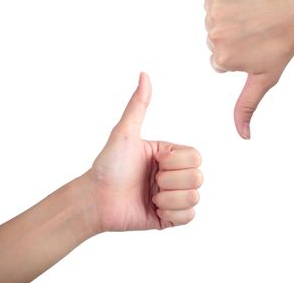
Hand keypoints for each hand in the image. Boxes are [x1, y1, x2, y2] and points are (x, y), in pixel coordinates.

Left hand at [85, 73, 202, 230]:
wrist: (95, 200)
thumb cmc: (107, 166)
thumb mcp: (124, 134)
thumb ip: (138, 105)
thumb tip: (144, 74)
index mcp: (169, 155)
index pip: (196, 157)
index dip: (175, 162)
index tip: (153, 162)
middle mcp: (174, 174)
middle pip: (198, 177)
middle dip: (170, 181)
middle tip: (150, 181)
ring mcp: (173, 196)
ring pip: (195, 198)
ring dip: (169, 199)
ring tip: (151, 196)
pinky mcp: (170, 218)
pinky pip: (189, 217)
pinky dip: (172, 214)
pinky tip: (154, 209)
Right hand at [204, 0, 293, 138]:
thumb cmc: (282, 47)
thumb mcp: (263, 80)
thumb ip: (246, 107)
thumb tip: (244, 136)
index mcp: (221, 59)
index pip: (219, 61)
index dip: (238, 56)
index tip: (255, 47)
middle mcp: (214, 36)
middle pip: (213, 42)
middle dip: (231, 39)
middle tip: (256, 32)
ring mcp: (215, 12)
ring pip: (213, 21)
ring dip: (229, 19)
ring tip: (253, 18)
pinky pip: (214, 1)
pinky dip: (226, 0)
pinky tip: (246, 4)